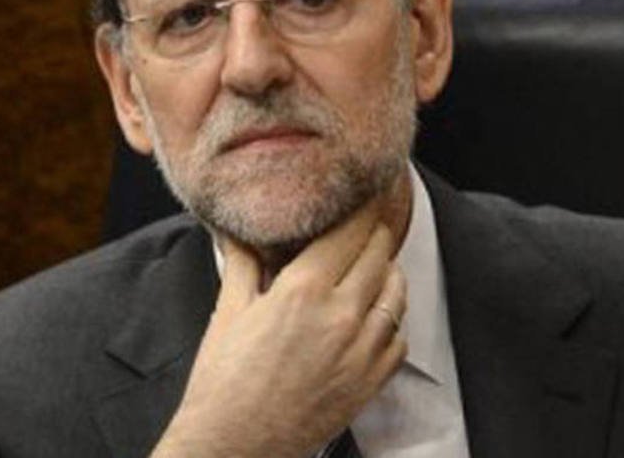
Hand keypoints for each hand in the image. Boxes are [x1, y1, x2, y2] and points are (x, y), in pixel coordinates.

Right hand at [151, 205, 407, 457]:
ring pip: (397, 291)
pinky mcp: (371, 382)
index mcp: (303, 290)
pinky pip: (400, 336)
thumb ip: (243, 262)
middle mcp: (341, 316)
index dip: (362, 205)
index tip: (365, 191)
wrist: (233, 446)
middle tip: (368, 219)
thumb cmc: (223, 383)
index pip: (350, 229)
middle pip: (379, 252)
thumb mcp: (228, 311)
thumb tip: (238, 230)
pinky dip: (391, 320)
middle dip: (375, 230)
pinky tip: (371, 315)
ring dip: (387, 271)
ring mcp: (362, 351)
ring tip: (369, 265)